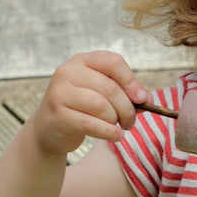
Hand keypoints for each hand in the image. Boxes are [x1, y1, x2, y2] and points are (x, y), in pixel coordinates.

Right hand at [29, 51, 149, 156]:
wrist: (50, 128)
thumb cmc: (82, 107)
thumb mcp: (101, 93)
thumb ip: (124, 92)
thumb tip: (146, 99)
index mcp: (82, 60)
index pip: (113, 62)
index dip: (131, 81)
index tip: (142, 98)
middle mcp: (68, 71)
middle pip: (109, 87)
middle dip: (127, 108)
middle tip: (131, 121)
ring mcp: (60, 92)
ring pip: (100, 105)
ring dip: (116, 120)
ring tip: (120, 127)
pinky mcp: (58, 114)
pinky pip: (90, 123)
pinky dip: (109, 132)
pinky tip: (116, 136)